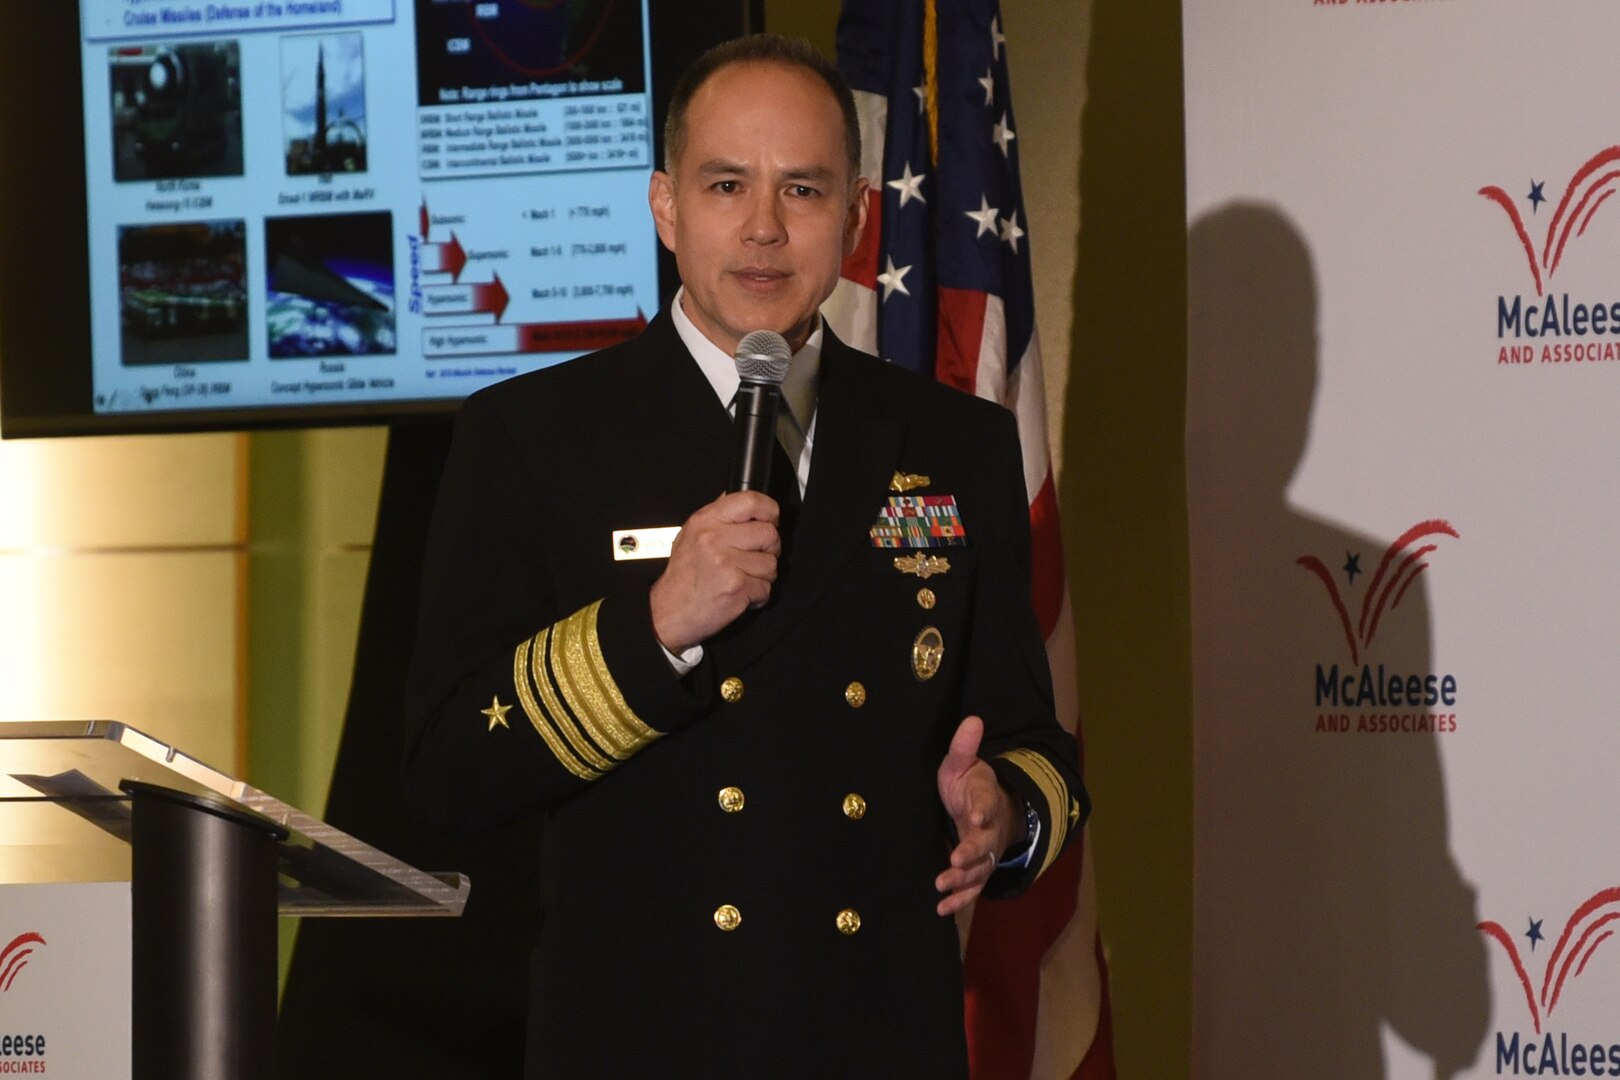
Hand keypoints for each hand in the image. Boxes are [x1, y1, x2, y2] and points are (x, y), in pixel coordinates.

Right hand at [649, 491, 780, 653]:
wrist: (667, 612)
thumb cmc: (683, 577)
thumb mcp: (690, 535)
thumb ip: (717, 517)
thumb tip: (740, 500)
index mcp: (706, 520)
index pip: (751, 501)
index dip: (770, 511)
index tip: (771, 521)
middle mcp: (715, 538)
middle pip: (769, 534)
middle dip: (769, 550)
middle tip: (755, 559)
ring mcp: (726, 563)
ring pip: (771, 564)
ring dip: (763, 576)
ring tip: (743, 579)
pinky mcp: (736, 587)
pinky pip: (766, 588)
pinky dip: (758, 596)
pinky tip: (740, 594)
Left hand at [934, 715, 1019, 916]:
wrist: (986, 810)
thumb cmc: (968, 784)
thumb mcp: (963, 763)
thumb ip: (964, 746)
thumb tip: (972, 719)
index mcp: (985, 798)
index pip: (987, 803)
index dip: (982, 809)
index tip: (976, 815)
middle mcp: (988, 829)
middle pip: (985, 843)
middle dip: (972, 852)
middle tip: (956, 858)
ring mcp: (984, 853)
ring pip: (978, 870)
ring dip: (962, 879)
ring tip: (942, 885)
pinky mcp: (976, 870)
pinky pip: (971, 888)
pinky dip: (959, 899)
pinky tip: (942, 907)